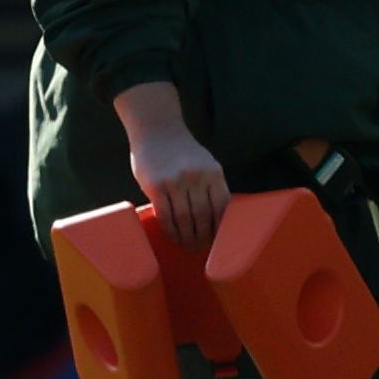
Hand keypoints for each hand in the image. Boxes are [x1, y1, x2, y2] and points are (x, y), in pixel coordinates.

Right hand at [113, 79, 229, 250]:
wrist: (157, 130)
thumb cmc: (182, 151)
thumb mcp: (204, 164)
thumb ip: (210, 185)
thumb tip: (218, 215)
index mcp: (214, 173)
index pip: (222, 206)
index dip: (221, 226)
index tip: (220, 240)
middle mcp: (197, 177)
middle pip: (204, 215)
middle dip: (204, 236)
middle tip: (201, 248)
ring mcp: (176, 182)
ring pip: (185, 218)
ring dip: (187, 236)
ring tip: (188, 246)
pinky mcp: (156, 186)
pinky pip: (165, 214)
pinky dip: (170, 229)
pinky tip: (173, 236)